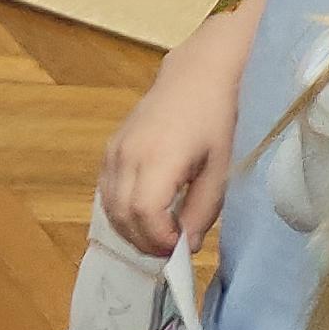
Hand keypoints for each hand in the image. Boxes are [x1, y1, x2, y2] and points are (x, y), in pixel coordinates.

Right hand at [98, 61, 239, 256]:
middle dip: (144, 241)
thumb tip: (187, 245)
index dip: (159, 239)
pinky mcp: (110, 149)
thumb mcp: (221, 169)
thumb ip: (202, 210)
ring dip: (130, 230)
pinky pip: (106, 191)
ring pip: (108, 206)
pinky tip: (146, 215)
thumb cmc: (218, 120)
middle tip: (172, 252)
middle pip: (121, 214)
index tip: (182, 249)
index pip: (144, 213)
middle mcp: (126, 155)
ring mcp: (113, 151)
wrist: (196, 77)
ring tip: (160, 238)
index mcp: (158, 158)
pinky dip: (121, 211)